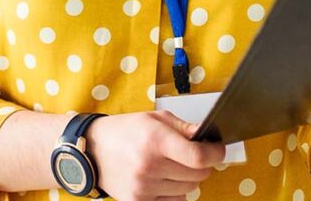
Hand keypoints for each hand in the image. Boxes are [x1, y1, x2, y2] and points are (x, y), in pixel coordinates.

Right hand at [86, 110, 225, 200]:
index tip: (217, 150)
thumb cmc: (124, 131)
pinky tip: (162, 178)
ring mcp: (144, 187)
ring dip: (187, 177)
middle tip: (191, 155)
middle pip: (198, 175)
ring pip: (189, 189)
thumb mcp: (153, 119)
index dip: (215, 154)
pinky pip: (175, 200)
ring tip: (171, 165)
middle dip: (202, 164)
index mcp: (155, 140)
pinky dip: (175, 190)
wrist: (93, 150)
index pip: (198, 157)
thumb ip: (183, 127)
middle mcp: (150, 165)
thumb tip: (207, 135)